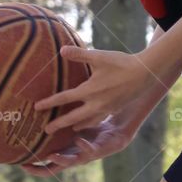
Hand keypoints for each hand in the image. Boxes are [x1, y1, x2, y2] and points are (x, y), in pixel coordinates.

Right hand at [19, 114, 134, 174]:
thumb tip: (40, 110)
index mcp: (66, 152)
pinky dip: (84, 147)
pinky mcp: (99, 150)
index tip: (20, 164)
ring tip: (51, 156)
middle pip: (55, 169)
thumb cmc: (93, 127)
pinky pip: (90, 150)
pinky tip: (79, 140)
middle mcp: (74, 157)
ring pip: (71, 162)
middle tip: (27, 167)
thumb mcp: (72, 125)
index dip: (34, 167)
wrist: (117, 130)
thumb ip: (59, 122)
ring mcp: (86, 155)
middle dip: (41, 170)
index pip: (47, 164)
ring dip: (61, 160)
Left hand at [33, 46, 156, 134]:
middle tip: (46, 131)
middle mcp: (96, 104)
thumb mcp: (98, 56)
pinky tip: (87, 122)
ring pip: (87, 122)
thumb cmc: (121, 63)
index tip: (36, 107)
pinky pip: (98, 120)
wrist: (145, 74)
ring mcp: (106, 109)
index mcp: (90, 90)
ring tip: (68, 129)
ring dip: (75, 126)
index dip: (49, 103)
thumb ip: (79, 54)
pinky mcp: (114, 109)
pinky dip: (90, 123)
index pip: (64, 98)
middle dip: (59, 124)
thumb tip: (61, 50)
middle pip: (73, 117)